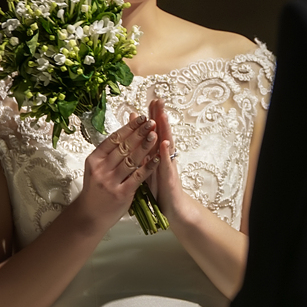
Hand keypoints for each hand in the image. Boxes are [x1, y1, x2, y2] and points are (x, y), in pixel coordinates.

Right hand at [73, 112, 156, 233]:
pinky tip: (157, 158)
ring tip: (155, 134)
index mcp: (94, 159)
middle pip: (123, 147)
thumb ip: (108, 152)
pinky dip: (149, 166)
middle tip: (152, 122)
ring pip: (131, 159)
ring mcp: (111, 182)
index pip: (113, 139)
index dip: (129, 127)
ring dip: (145, 146)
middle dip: (139, 133)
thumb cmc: (96, 189)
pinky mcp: (121, 193)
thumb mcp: (96, 168)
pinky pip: (137, 176)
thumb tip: (124, 131)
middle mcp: (101, 169)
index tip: (141, 118)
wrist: (90, 215)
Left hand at [146, 97, 187, 221]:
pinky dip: (165, 154)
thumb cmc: (158, 187)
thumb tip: (135, 135)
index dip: (154, 115)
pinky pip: (167, 164)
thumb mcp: (148, 166)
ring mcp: (168, 165)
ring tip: (162, 115)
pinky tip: (164, 144)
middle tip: (159, 99)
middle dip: (160, 115)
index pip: (155, 130)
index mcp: (158, 152)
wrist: (171, 207)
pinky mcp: (170, 177)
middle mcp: (165, 156)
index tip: (152, 99)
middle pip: (162, 132)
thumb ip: (143, 150)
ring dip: (165, 129)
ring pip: (167, 144)